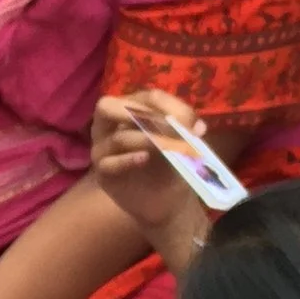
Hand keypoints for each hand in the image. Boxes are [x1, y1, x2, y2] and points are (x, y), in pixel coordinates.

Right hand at [90, 92, 203, 237]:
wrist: (166, 201)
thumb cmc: (171, 165)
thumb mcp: (184, 144)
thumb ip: (188, 132)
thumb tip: (196, 126)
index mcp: (131, 111)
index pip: (147, 97)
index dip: (170, 107)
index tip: (191, 125)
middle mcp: (111, 125)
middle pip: (107, 105)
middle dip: (136, 111)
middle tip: (162, 124)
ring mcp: (103, 149)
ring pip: (116, 137)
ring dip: (144, 139)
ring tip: (163, 146)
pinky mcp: (103, 174)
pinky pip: (109, 163)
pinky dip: (128, 160)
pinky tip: (144, 159)